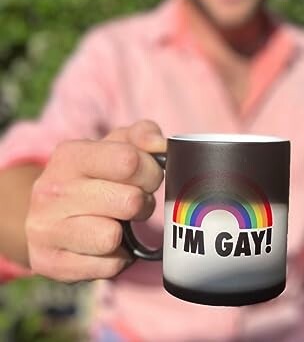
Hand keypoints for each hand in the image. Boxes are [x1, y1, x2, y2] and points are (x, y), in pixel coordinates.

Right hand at [25, 120, 165, 281]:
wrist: (50, 214)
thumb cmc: (96, 174)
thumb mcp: (117, 145)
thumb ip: (143, 135)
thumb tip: (160, 144)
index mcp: (70, 155)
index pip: (129, 161)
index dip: (150, 172)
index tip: (148, 177)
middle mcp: (51, 190)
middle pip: (129, 202)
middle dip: (142, 203)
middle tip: (134, 202)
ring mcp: (45, 229)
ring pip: (112, 237)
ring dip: (126, 233)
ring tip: (118, 223)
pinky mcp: (49, 263)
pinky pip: (107, 267)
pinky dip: (116, 258)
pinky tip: (104, 246)